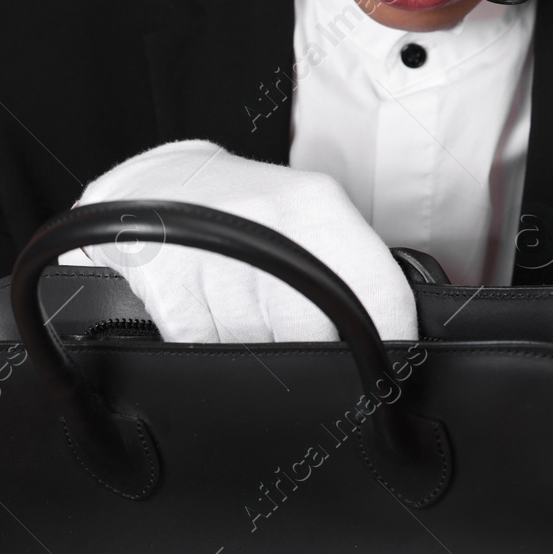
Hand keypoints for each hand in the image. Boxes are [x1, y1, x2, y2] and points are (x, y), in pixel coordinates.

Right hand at [59, 139, 417, 342]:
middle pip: (313, 334)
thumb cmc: (251, 212)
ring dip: (256, 352)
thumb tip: (391, 344)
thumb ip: (352, 270)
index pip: (381, 293)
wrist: (160, 183)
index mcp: (319, 205)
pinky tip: (213, 316)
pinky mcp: (171, 280)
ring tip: (247, 314)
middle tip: (300, 340)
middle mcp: (270, 221)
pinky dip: (214, 348)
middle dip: (311, 353)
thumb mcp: (310, 217)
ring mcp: (216, 251)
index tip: (386, 370)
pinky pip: (207, 350)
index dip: (390, 342)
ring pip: (257, 349)